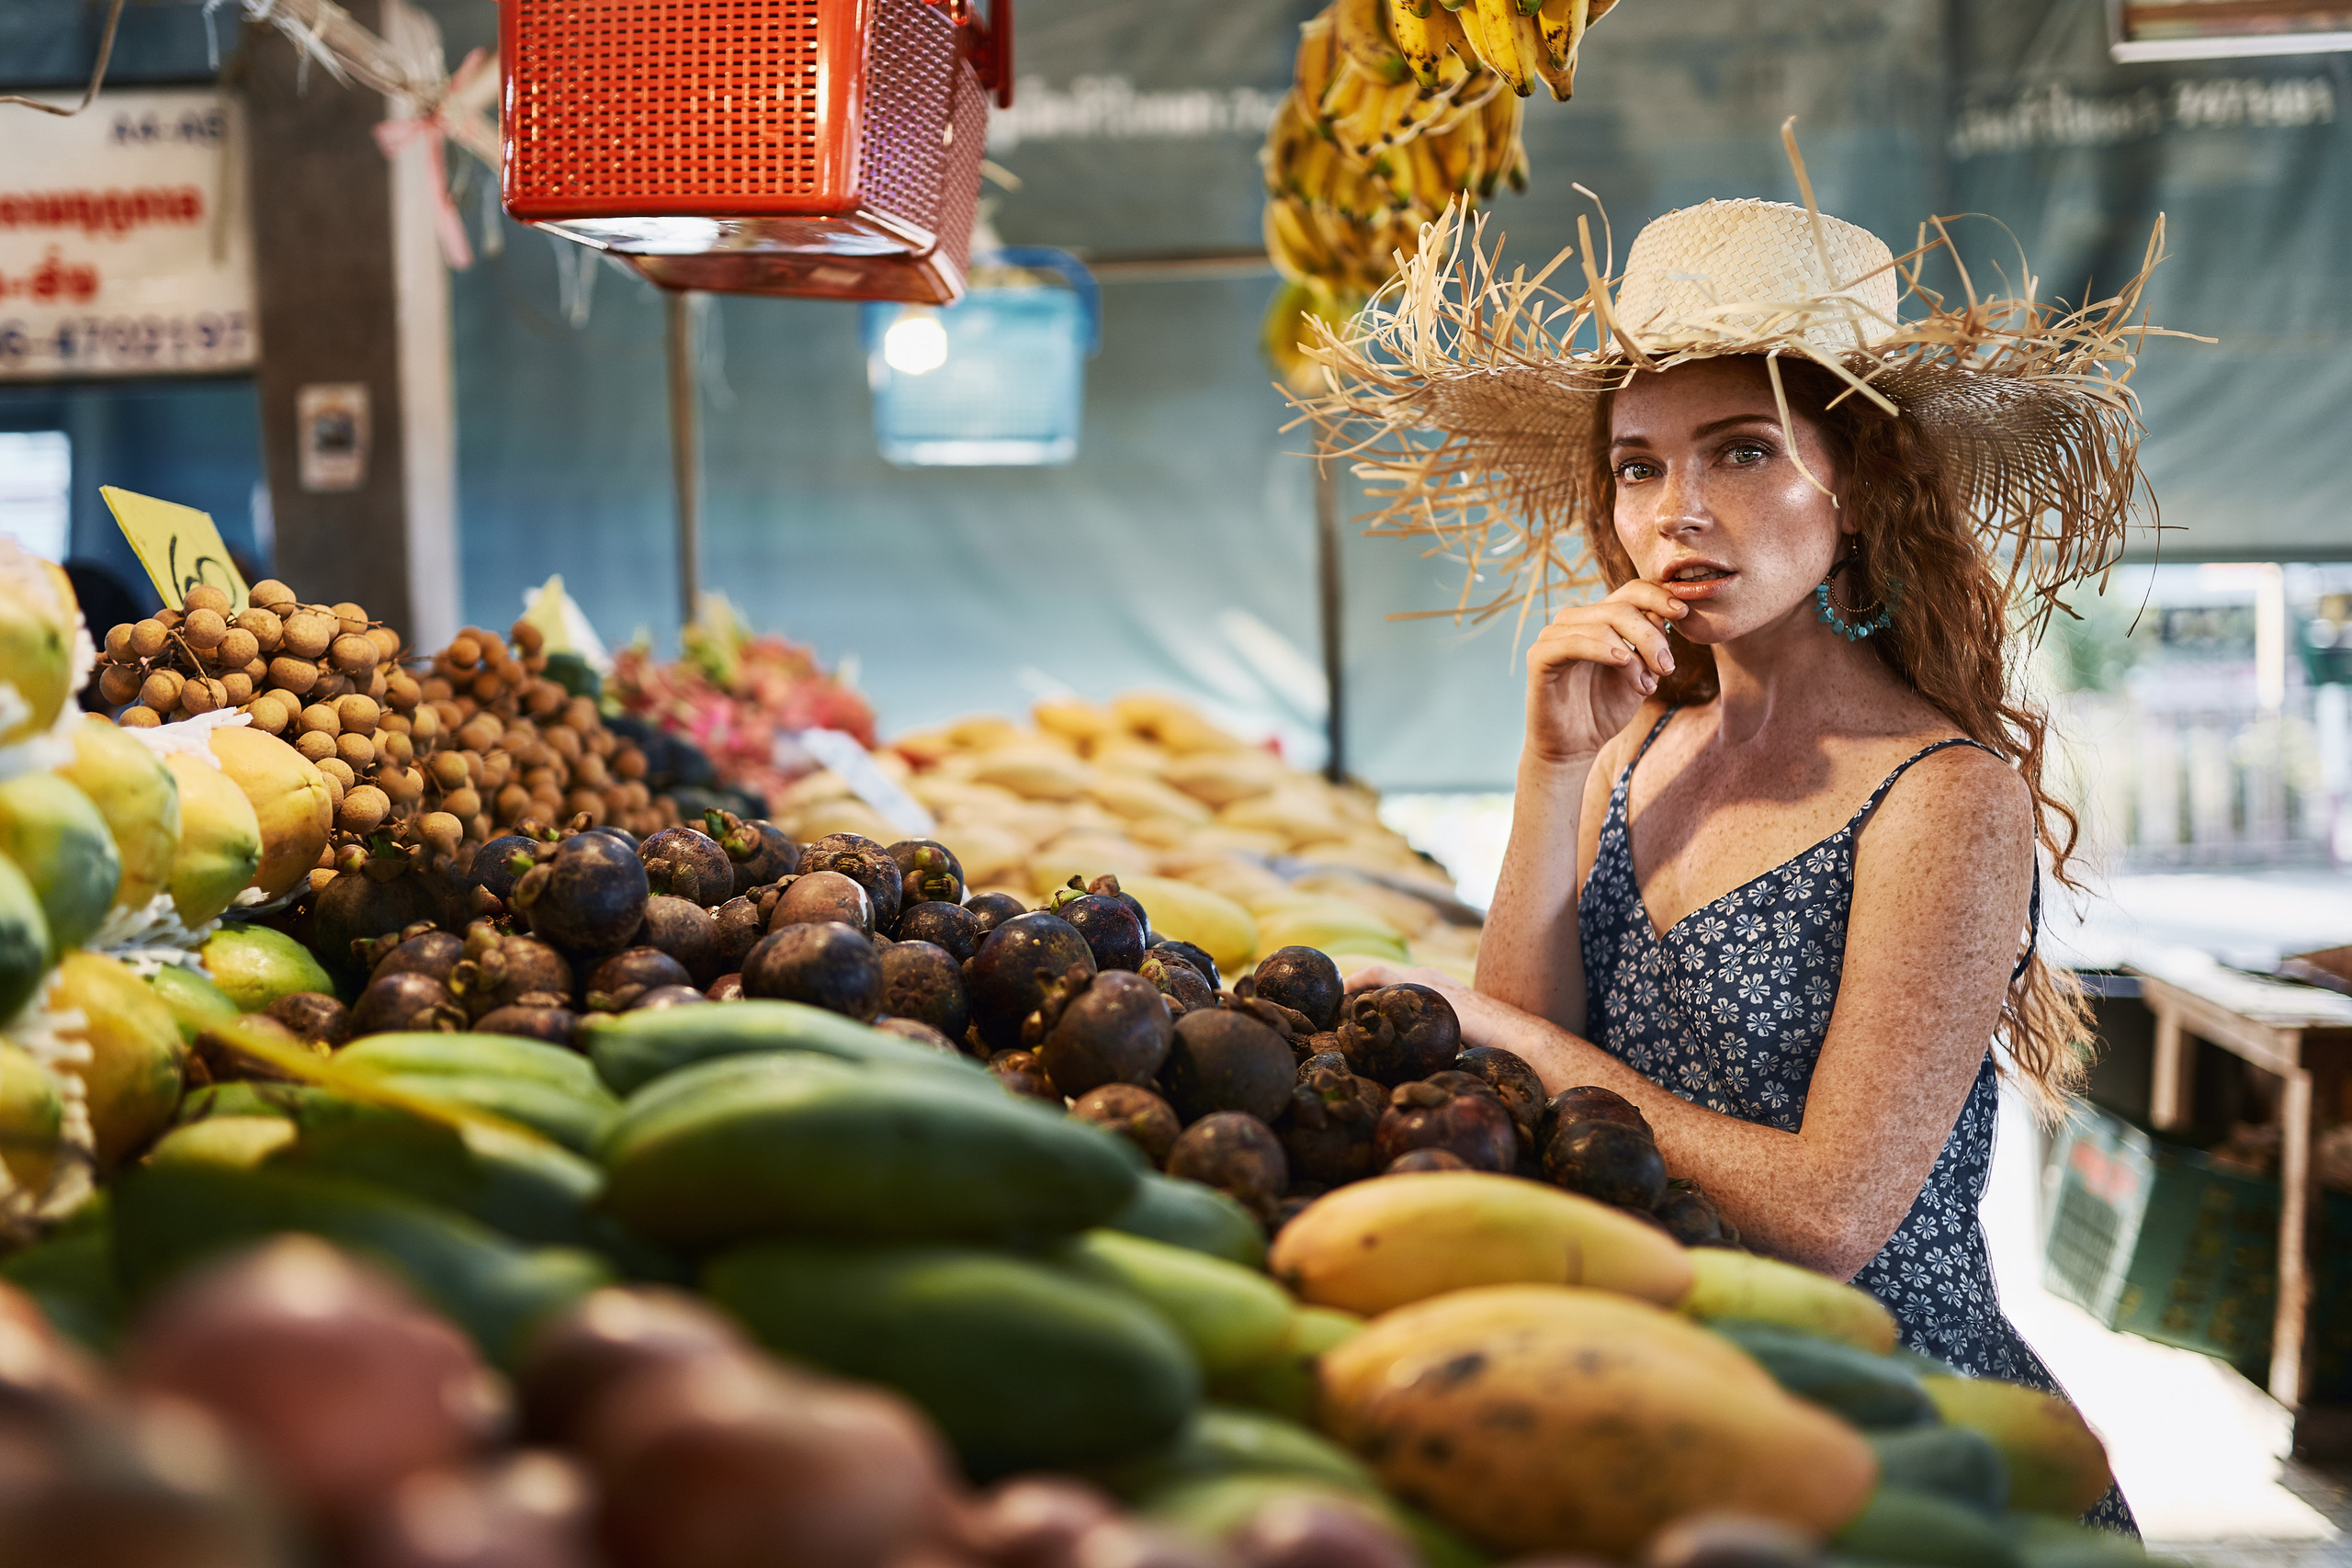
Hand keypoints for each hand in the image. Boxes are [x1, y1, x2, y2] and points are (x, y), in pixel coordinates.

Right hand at [1342, 961, 1495, 1042]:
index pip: (1377, 972)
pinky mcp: (1452, 994)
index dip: (1354, 980)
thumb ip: (1408, 1023)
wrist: (1514, 1033)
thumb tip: (1383, 1048)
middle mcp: (1429, 977)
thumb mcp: (1437, 1021)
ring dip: (1387, 996)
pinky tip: (1405, 1021)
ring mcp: (1441, 983)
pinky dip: (1405, 1001)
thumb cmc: (1479, 1031)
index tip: (1339, 990)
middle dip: (1367, 990)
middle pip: (1388, 977)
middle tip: (1350, 1008)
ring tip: (1373, 1016)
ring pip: (1404, 986)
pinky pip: (1420, 994)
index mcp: (1420, 980)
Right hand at [1524, 579, 1686, 764]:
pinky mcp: (1539, 656)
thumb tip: (1668, 612)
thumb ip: (1651, 643)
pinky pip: (1573, 642)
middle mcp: (1575, 621)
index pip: (1631, 591)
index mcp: (1599, 620)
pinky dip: (1602, 650)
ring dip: (1633, 656)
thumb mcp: (1640, 672)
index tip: (1683, 614)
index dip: (1659, 596)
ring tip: (1646, 686)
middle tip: (1667, 668)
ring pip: (1602, 625)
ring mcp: (1554, 635)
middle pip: (1621, 607)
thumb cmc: (1605, 710)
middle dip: (1651, 637)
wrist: (1574, 747)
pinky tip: (1622, 663)